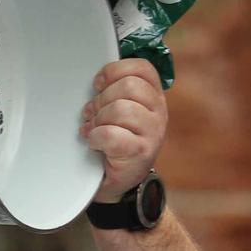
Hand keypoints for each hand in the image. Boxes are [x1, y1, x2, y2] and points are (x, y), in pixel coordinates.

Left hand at [83, 58, 167, 203]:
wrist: (117, 182)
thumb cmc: (113, 143)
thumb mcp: (117, 112)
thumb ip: (114, 91)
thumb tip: (94, 78)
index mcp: (153, 96)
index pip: (141, 68)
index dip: (114, 71)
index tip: (98, 85)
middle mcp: (158, 112)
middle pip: (129, 86)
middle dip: (102, 98)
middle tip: (92, 113)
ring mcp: (153, 133)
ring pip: (120, 109)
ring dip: (98, 119)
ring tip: (93, 129)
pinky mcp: (142, 153)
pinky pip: (112, 135)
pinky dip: (96, 138)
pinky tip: (94, 143)